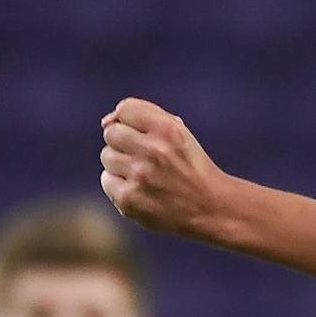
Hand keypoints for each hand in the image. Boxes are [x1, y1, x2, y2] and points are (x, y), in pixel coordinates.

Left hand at [100, 98, 232, 237]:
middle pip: (111, 133)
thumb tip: (106, 122)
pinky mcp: (128, 198)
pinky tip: (140, 189)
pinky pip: (107, 180)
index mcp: (169, 129)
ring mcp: (139, 175)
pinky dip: (119, 184)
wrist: (209, 207)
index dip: (129, 119)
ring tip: (145, 174)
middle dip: (124, 142)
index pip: (126, 109)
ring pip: (107, 157)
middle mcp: (154, 150)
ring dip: (121, 164)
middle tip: (144, 155)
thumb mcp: (180, 134)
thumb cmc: (190, 166)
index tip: (141, 132)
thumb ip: (148, 117)